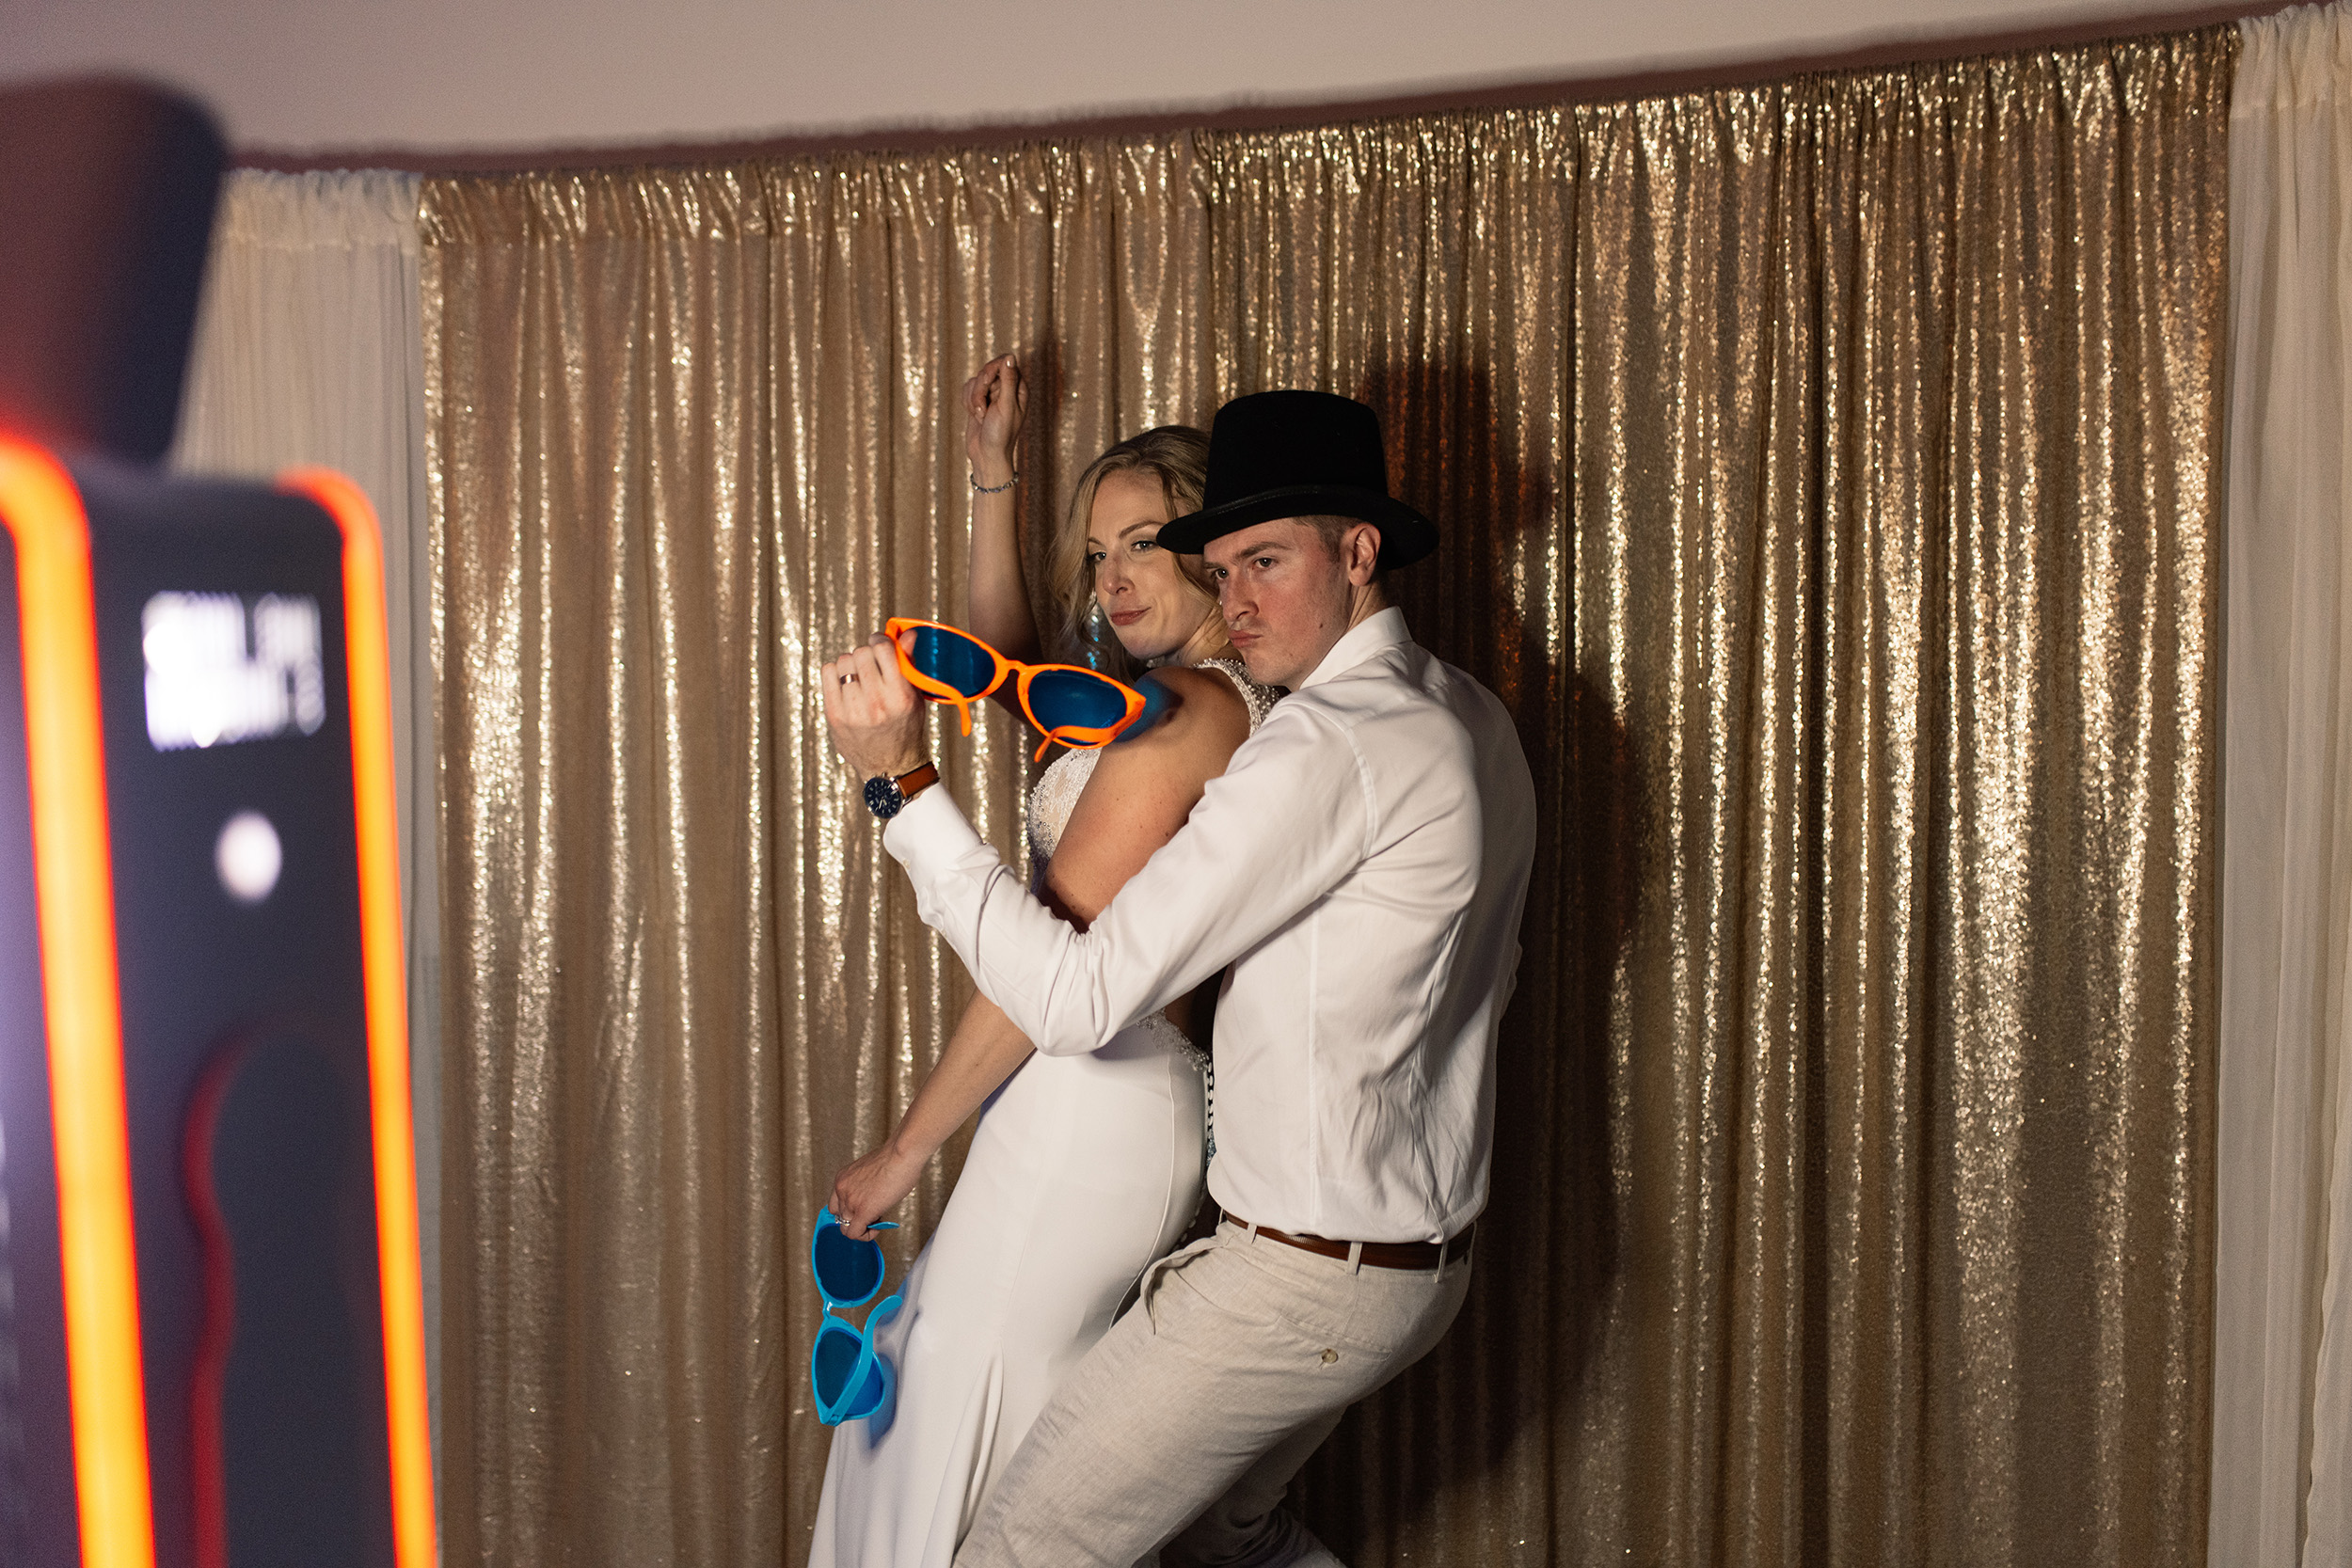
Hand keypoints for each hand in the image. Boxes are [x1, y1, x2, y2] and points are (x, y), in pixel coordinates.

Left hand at [821, 632, 928, 781]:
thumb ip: (909, 663)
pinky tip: (845, 683)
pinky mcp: (835, 716)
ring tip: (859, 677)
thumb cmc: (906, 726)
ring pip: (843, 661)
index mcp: (900, 696)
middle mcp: (876, 703)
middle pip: (860, 653)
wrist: (890, 766)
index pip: (882, 649)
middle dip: (866, 653)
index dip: (880, 640)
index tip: (880, 645)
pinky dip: (835, 672)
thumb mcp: (914, 696)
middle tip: (870, 663)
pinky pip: (827, 672)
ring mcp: (853, 711)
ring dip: (851, 664)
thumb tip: (907, 633)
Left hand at [829, 1140, 927, 1238]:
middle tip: (874, 1215)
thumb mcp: (869, 1170)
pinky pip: (855, 1234)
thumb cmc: (894, 1158)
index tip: (862, 1210)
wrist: (901, 1154)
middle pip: (840, 1218)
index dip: (849, 1211)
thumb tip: (871, 1197)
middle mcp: (842, 1190)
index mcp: (842, 1178)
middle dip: (857, 1220)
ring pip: (846, 1229)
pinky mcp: (862, 1211)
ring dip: (863, 1229)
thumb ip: (864, 1185)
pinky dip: (866, 1236)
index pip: (835, 1205)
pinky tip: (878, 1228)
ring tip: (878, 1221)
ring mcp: (850, 1201)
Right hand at [963, 354, 1024, 484]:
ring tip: (981, 417)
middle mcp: (1006, 388)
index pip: (1004, 362)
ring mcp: (992, 394)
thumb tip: (1010, 356)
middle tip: (983, 409)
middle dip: (980, 389)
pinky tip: (975, 417)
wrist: (987, 455)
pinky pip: (967, 389)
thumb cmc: (1001, 434)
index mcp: (1018, 388)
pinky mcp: (978, 400)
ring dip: (973, 400)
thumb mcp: (1006, 406)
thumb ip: (1008, 380)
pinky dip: (968, 403)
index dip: (992, 369)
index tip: (987, 381)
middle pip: (987, 370)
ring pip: (975, 381)